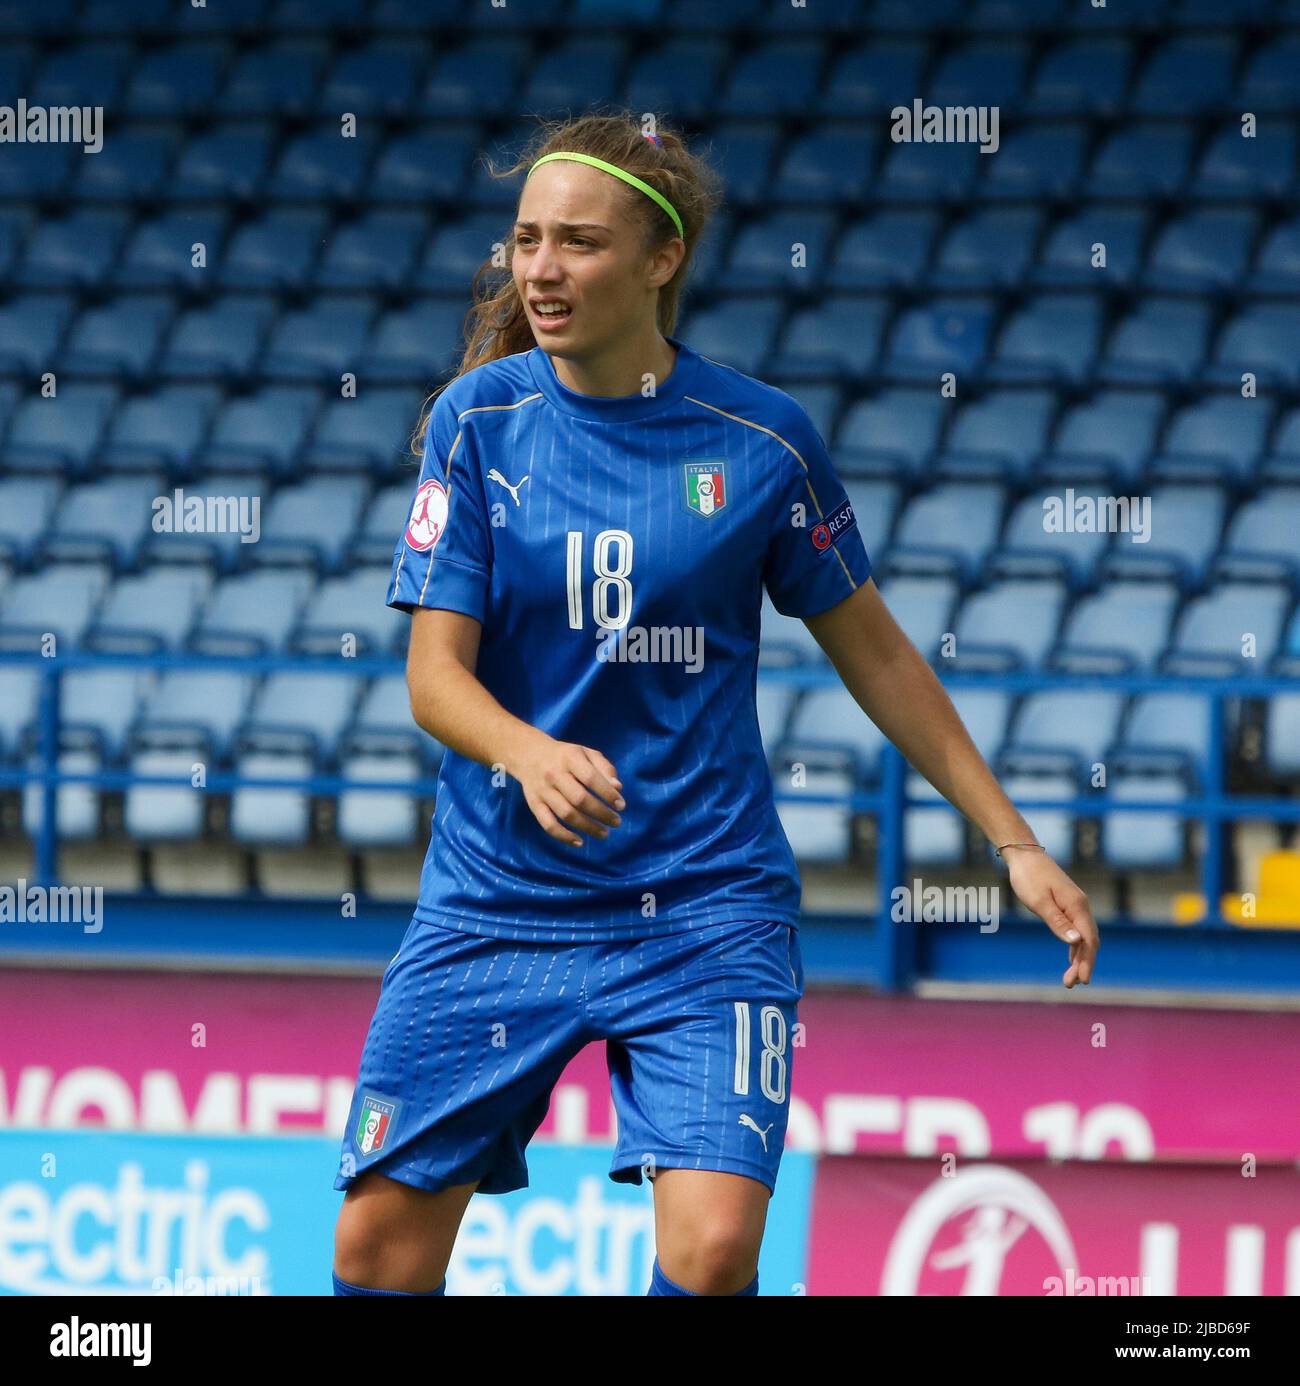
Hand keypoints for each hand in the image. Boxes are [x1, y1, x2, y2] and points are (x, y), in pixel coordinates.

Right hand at [511, 733, 623, 847]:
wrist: (529, 754)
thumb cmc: (565, 756)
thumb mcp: (586, 753)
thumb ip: (604, 768)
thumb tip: (617, 788)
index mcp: (569, 757)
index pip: (591, 778)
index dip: (608, 794)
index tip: (621, 806)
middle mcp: (554, 774)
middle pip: (579, 799)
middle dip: (601, 813)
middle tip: (616, 822)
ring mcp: (542, 791)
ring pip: (566, 814)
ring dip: (588, 827)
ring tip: (604, 833)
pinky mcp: (534, 804)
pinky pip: (548, 824)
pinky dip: (563, 836)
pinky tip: (579, 842)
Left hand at [1004, 848, 1098, 987]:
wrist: (1024, 855)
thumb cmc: (1029, 877)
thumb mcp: (1039, 902)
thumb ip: (1058, 923)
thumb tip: (1077, 942)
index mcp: (1077, 906)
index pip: (1088, 940)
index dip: (1087, 961)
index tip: (1083, 980)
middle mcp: (1080, 906)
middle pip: (1088, 941)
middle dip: (1083, 963)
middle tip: (1073, 984)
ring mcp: (1075, 905)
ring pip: (1083, 936)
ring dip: (1079, 957)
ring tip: (1070, 979)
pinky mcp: (1067, 904)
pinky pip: (1076, 929)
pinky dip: (1075, 945)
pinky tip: (1072, 956)